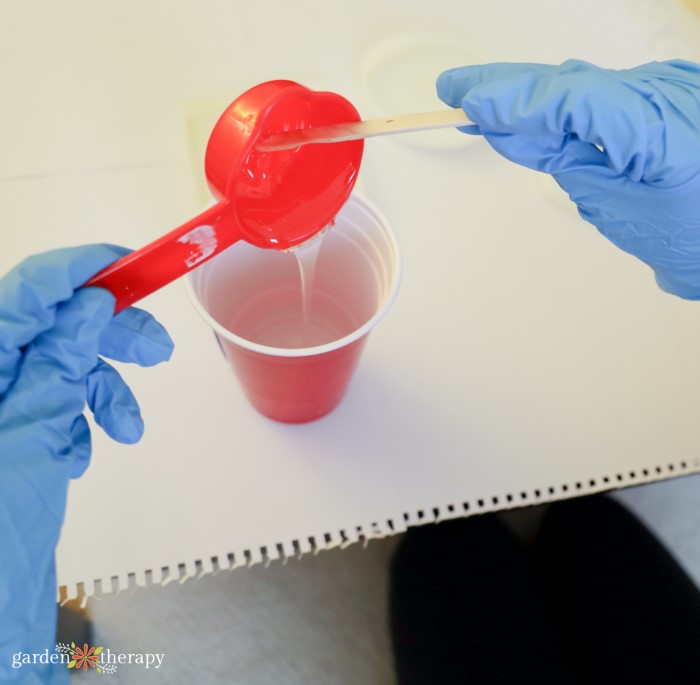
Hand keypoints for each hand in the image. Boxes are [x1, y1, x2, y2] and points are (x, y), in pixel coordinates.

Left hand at [0, 245, 172, 682]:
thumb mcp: (29, 431)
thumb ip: (57, 360)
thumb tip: (87, 306)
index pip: (28, 288)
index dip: (83, 268)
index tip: (131, 263)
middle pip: (54, 324)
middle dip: (111, 335)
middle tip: (158, 348)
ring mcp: (0, 403)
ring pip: (65, 366)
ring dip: (106, 390)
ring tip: (126, 427)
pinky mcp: (15, 428)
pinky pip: (60, 402)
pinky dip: (84, 419)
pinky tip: (80, 452)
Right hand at [437, 59, 699, 297]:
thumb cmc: (679, 231)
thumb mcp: (612, 202)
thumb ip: (559, 159)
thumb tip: (506, 130)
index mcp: (657, 127)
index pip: (574, 98)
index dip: (515, 98)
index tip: (466, 103)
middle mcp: (662, 92)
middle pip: (569, 81)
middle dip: (506, 85)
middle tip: (452, 89)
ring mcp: (662, 87)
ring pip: (576, 83)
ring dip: (522, 91)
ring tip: (472, 100)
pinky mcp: (656, 93)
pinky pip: (593, 90)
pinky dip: (551, 99)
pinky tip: (519, 106)